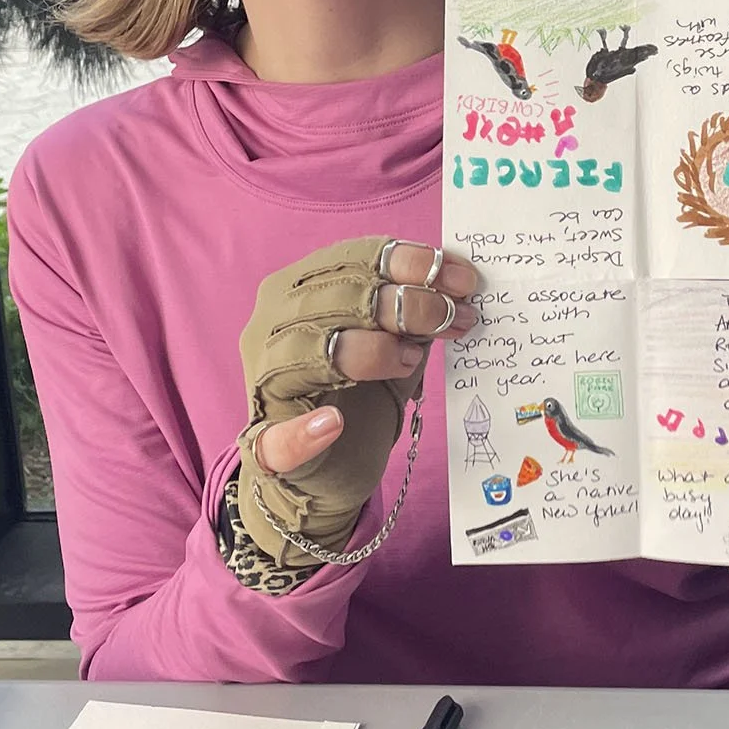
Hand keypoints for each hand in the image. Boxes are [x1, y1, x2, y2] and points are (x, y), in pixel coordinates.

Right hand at [235, 237, 479, 564]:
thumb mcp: (394, 342)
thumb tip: (460, 288)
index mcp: (306, 287)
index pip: (359, 256)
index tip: (465, 282)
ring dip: (373, 352)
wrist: (324, 472)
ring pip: (314, 349)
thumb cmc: (362, 396)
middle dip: (412, 304)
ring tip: (409, 364)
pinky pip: (277, 435)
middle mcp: (276, 322)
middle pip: (344, 296)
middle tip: (457, 319)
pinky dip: (306, 430)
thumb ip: (414, 314)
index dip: (416, 265)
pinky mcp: (264, 441)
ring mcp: (266, 379)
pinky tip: (332, 425)